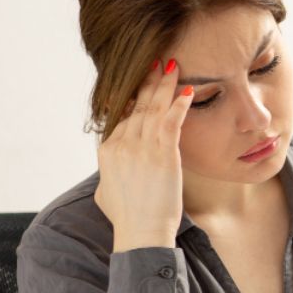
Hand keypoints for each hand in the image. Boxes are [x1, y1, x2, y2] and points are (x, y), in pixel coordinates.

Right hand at [94, 58, 194, 251]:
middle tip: (156, 59)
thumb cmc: (127, 218)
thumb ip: (108, 174)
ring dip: (164, 85)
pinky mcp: (162, 154)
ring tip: (172, 65)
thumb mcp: (106, 191)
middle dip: (147, 81)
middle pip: (136, 105)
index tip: (141, 79)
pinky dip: (179, 105)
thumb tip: (109, 173)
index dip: (132, 96)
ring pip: (153, 108)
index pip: (121, 115)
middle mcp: (122, 144)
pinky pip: (171, 122)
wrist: (141, 233)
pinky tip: (186, 92)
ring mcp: (141, 148)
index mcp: (108, 150)